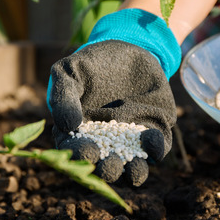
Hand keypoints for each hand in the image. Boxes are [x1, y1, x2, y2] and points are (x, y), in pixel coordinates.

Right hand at [47, 9, 180, 185]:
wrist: (126, 47)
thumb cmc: (90, 63)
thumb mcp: (68, 72)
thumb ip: (63, 96)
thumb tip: (70, 125)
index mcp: (78, 135)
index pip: (76, 152)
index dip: (81, 155)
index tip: (89, 150)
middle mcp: (104, 145)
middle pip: (104, 167)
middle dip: (108, 169)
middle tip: (110, 163)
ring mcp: (130, 142)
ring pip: (132, 168)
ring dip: (133, 172)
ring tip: (134, 167)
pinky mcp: (153, 133)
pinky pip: (156, 149)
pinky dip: (155, 149)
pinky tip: (151, 137)